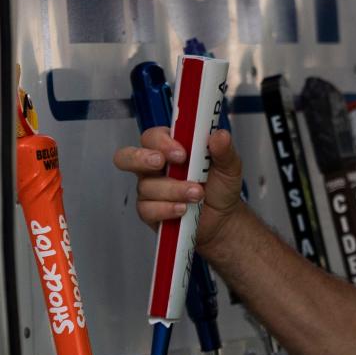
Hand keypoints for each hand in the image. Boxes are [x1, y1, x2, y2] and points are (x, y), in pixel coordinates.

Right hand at [112, 127, 243, 254]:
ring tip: (197, 195)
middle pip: (126, 156)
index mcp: (170, 148)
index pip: (153, 137)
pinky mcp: (149, 212)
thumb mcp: (229, 167)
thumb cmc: (220, 188)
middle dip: (141, 158)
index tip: (181, 153)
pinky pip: (148, 209)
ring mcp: (149, 190)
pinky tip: (183, 210)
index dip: (162, 142)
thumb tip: (220, 135)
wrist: (222, 219)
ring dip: (173, 190)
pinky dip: (167, 209)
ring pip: (146, 187)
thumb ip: (224, 151)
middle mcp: (154, 167)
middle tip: (162, 163)